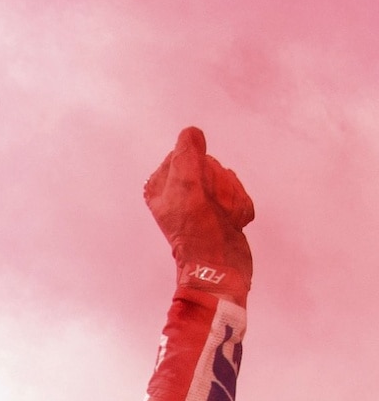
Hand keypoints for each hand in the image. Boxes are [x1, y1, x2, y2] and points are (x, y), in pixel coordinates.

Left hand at [144, 126, 253, 301]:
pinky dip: (240, 207)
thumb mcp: (186, 188)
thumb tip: (191, 132)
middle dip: (219, 183)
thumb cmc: (198, 232)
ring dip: (232, 196)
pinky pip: (238, 193)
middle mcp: (178, 193)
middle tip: (213, 207)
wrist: (221, 268)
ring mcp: (200, 202)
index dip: (199, 168)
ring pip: (227, 177)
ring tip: (225, 217)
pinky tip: (233, 223)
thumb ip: (186, 156)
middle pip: (209, 164)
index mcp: (161, 187)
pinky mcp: (220, 211)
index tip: (198, 191)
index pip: (187, 153)